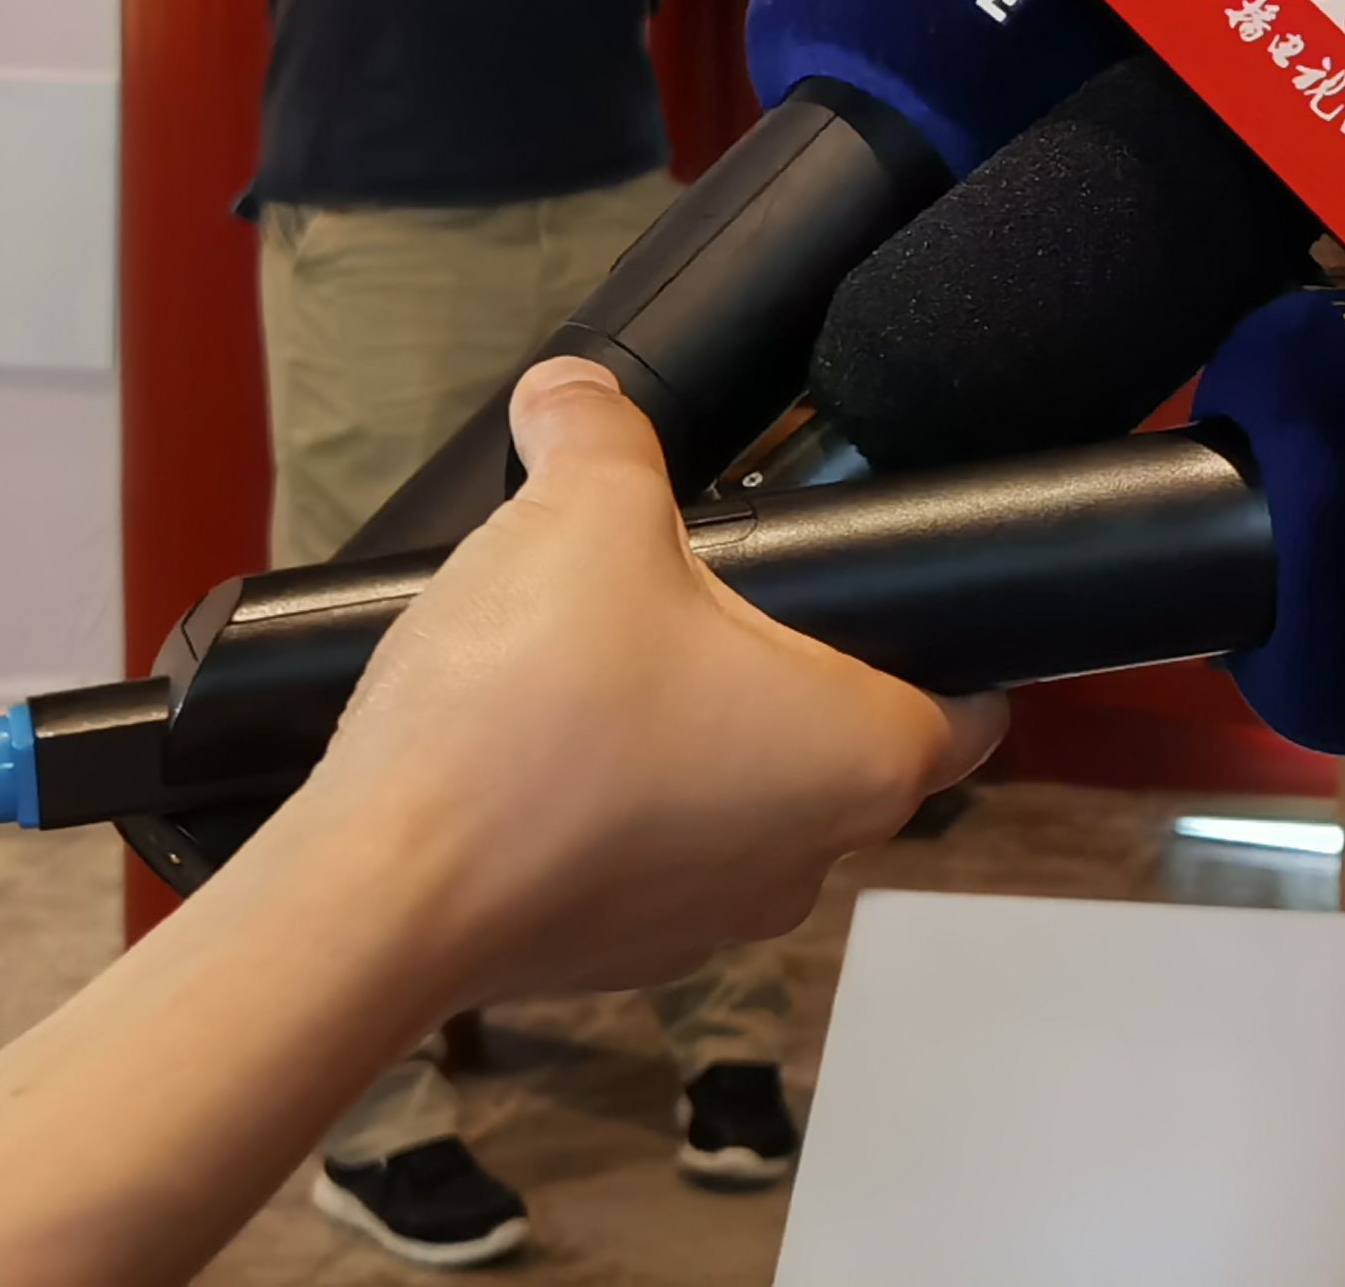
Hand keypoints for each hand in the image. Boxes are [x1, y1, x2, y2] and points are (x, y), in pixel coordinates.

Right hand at [287, 361, 1006, 1012]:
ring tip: (606, 658)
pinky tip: (541, 742)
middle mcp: (808, 858)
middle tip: (710, 595)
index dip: (944, 638)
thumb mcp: (584, 512)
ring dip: (691, 735)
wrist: (373, 892)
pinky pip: (645, 856)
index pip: (971, 705)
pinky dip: (610, 802)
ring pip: (741, 802)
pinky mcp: (614, 952)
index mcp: (862, 757)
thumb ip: (600, 430)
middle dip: (786, 667)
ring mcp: (708, 920)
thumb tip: (577, 392)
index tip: (888, 593)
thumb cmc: (522, 719)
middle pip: (844, 743)